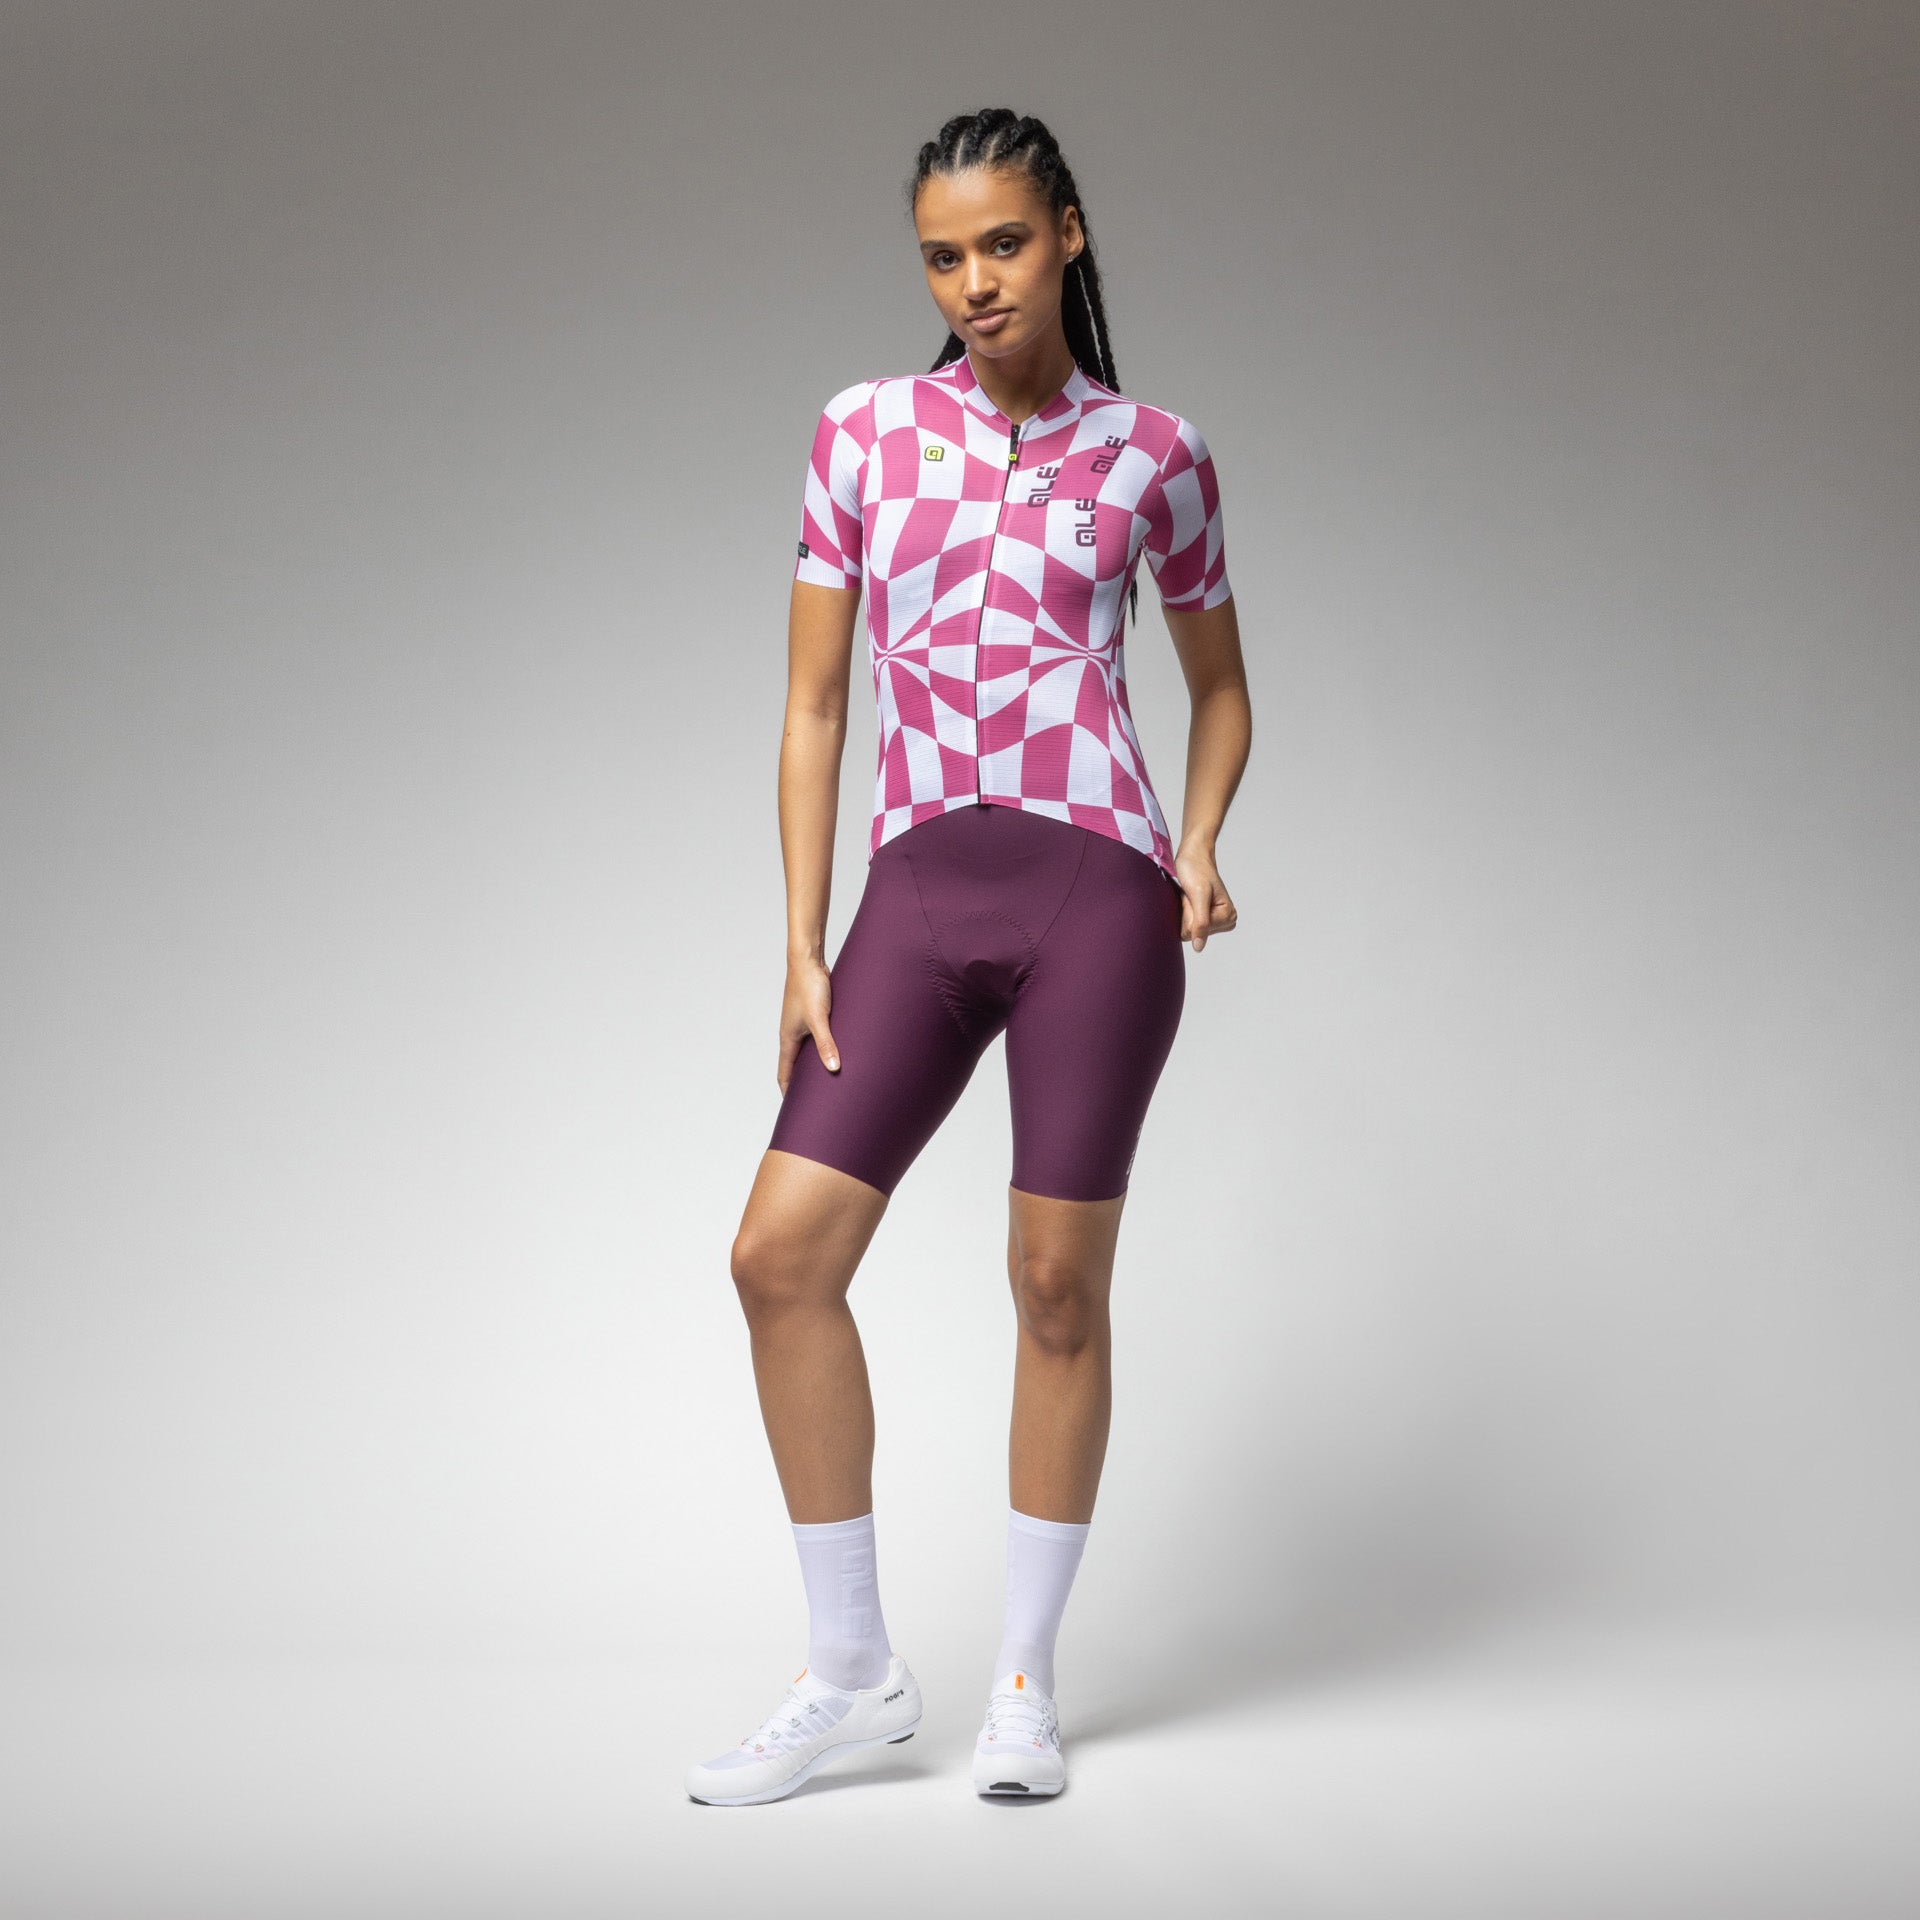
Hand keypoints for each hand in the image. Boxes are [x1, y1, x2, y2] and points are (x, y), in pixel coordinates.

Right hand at [777, 956, 840, 1092]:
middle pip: (794, 1066)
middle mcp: (792, 1034)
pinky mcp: (812, 1015)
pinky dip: (823, 1050)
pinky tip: (838, 1052)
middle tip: (815, 1102)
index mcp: (788, 1039)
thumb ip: (826, 1043)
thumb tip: (833, 1068)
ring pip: (805, 1053)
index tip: (794, 1112)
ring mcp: (801, 1025)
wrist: (807, 960)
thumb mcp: (819, 1018)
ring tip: (828, 1081)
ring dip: (813, 1067)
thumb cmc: (809, 987)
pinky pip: (815, 1039)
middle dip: (802, 1085)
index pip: (784, 1074)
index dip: (788, 1094)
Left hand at [1173, 848, 1237, 951]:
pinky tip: (1187, 899)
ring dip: (1183, 911)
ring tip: (1189, 896)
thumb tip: (1199, 947)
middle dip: (1186, 914)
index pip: (1196, 934)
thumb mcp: (1198, 895)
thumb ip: (1200, 922)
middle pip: (1192, 934)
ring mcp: (1212, 920)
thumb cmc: (1196, 869)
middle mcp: (1223, 921)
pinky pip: (1184, 924)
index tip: (1195, 897)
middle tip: (1191, 896)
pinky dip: (1181, 910)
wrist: (1192, 855)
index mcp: (1228, 917)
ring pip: (1186, 929)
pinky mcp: (1202, 916)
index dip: (1189, 915)